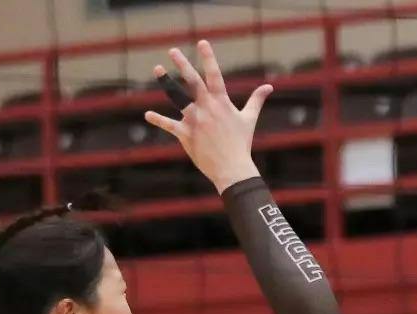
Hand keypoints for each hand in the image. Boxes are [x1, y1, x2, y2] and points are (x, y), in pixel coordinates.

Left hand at [144, 40, 269, 192]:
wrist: (233, 169)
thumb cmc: (242, 144)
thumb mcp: (249, 119)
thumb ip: (256, 100)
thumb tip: (269, 86)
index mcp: (222, 103)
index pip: (214, 75)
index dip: (208, 58)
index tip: (202, 42)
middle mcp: (207, 108)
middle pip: (192, 82)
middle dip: (183, 64)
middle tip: (173, 50)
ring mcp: (195, 120)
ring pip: (177, 97)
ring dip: (166, 82)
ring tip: (158, 68)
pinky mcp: (186, 134)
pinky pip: (169, 125)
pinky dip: (158, 120)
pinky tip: (147, 114)